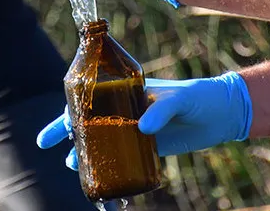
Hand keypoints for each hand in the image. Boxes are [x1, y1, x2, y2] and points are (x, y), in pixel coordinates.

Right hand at [36, 72, 252, 169]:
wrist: (222, 113)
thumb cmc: (198, 96)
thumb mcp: (180, 98)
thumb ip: (162, 109)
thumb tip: (142, 128)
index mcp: (128, 91)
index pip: (92, 96)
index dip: (71, 107)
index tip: (57, 117)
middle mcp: (127, 109)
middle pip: (89, 119)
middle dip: (67, 131)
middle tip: (48, 145)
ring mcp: (136, 128)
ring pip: (102, 140)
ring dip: (86, 151)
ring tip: (72, 164)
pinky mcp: (149, 146)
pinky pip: (123, 157)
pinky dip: (109, 166)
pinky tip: (100, 178)